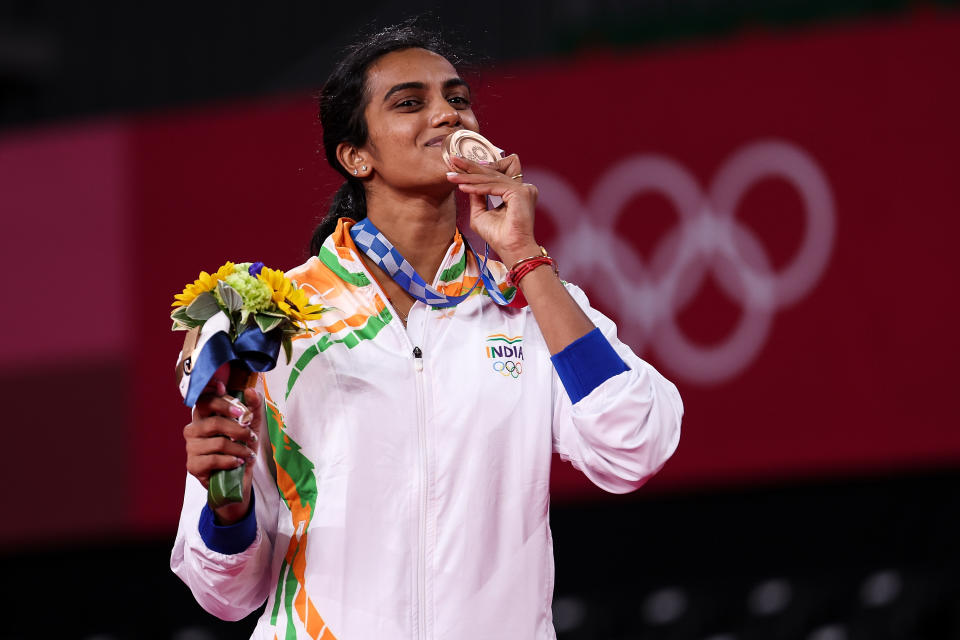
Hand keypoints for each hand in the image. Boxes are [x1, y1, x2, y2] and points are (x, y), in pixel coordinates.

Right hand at [183, 374, 263, 524]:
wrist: (237, 479)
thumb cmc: (241, 448)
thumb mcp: (252, 426)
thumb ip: (252, 407)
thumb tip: (250, 390)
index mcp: (204, 416)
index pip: (205, 401)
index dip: (219, 400)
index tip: (238, 407)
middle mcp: (194, 429)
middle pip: (215, 422)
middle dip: (239, 429)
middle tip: (252, 436)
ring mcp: (191, 447)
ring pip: (219, 443)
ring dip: (239, 449)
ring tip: (248, 454)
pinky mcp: (193, 465)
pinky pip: (213, 459)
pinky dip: (231, 460)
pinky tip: (238, 462)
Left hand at [446, 154, 541, 264]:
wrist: (511, 249)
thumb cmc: (498, 236)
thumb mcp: (480, 213)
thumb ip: (476, 197)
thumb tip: (466, 182)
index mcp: (516, 192)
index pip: (494, 176)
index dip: (475, 170)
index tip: (456, 165)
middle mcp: (523, 188)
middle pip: (492, 174)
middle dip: (470, 167)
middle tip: (452, 159)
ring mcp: (524, 189)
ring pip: (491, 179)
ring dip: (469, 178)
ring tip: (452, 177)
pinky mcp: (520, 192)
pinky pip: (494, 186)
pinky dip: (477, 188)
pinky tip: (462, 187)